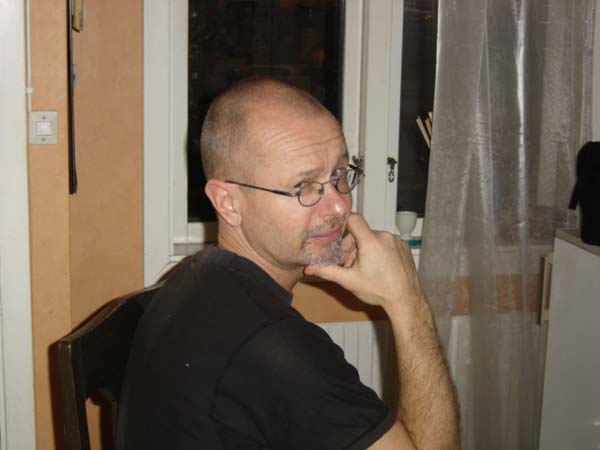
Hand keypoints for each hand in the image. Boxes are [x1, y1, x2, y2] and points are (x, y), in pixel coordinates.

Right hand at [304, 213, 424, 311]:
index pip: (353, 218)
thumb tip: (309, 269)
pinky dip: (378, 250)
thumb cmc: (379, 290)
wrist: (405, 300)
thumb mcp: (349, 280)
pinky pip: (385, 242)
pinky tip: (377, 266)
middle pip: (360, 232)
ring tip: (363, 267)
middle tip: (349, 264)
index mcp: (371, 241)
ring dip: (364, 248)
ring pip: (372, 237)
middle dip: (351, 246)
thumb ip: (327, 271)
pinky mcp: (403, 246)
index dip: (343, 223)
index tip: (337, 231)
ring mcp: (395, 241)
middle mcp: (385, 236)